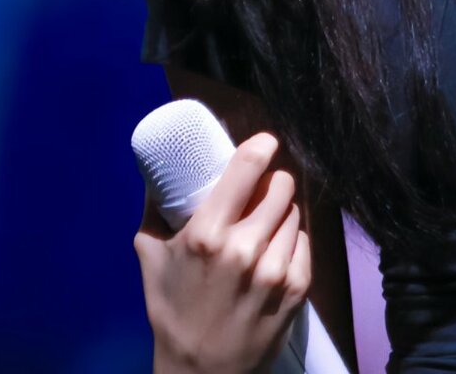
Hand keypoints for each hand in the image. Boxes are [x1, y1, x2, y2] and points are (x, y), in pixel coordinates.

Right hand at [134, 131, 312, 373]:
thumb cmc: (173, 314)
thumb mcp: (151, 259)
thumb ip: (155, 213)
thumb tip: (158, 171)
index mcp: (207, 235)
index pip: (248, 168)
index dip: (261, 147)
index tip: (265, 142)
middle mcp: (246, 248)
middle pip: (281, 186)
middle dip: (271, 184)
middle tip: (259, 193)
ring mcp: (276, 269)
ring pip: (295, 212)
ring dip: (281, 214)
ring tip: (262, 229)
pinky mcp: (299, 287)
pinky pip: (304, 241)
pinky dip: (292, 240)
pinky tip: (274, 253)